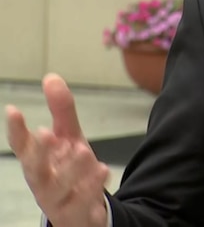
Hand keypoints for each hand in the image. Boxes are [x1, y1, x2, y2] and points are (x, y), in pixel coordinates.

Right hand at [6, 73, 110, 226]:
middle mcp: (43, 183)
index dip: (16, 130)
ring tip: (83, 151)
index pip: (22, 147)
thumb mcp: (69, 138)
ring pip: (58, 189)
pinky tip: (102, 172)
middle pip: (33, 171)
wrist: (84, 212)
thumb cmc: (70, 172)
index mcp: (39, 163)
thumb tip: (51, 77)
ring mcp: (59, 201)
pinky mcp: (78, 213)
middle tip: (46, 133)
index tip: (12, 110)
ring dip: (70, 170)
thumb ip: (61, 111)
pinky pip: (82, 205)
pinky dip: (91, 190)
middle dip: (38, 153)